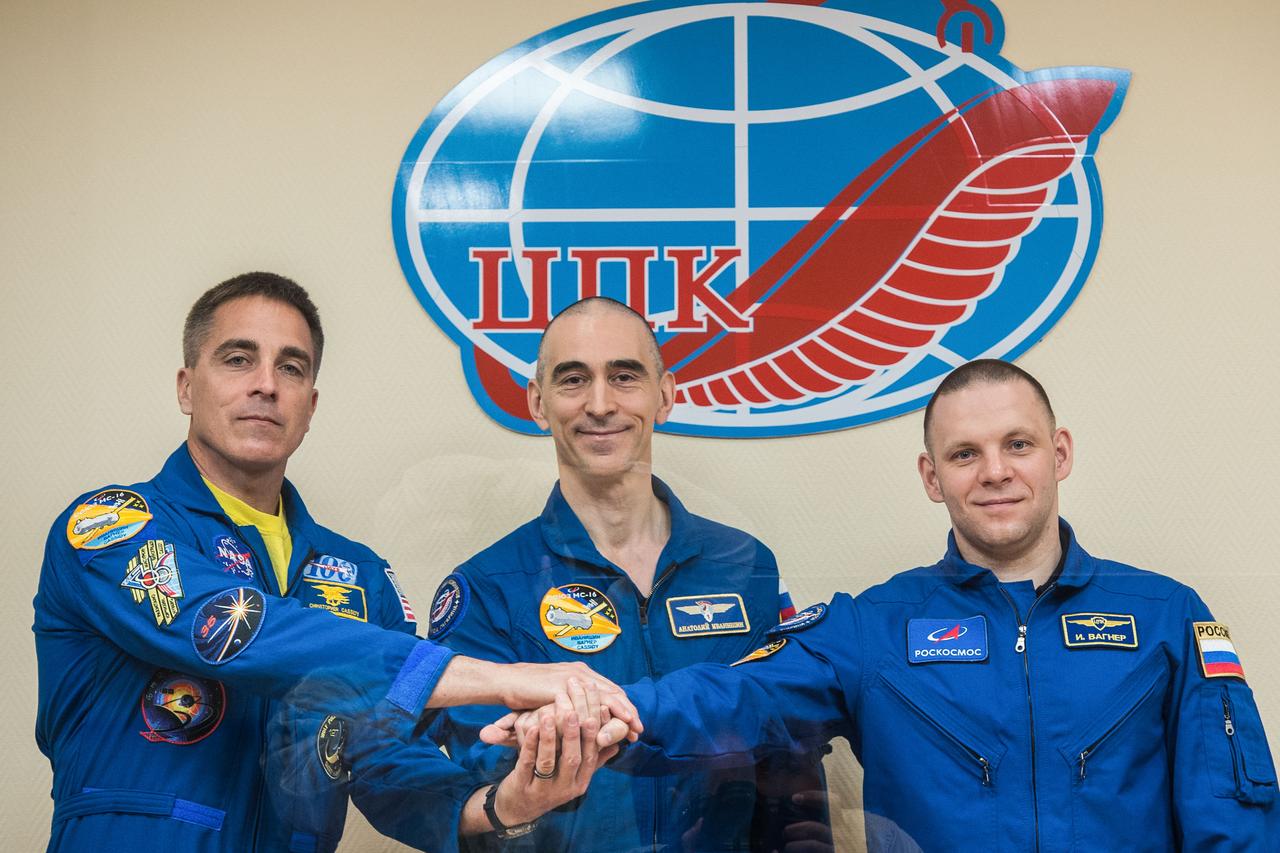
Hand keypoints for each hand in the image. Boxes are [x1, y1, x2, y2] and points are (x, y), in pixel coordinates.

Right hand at [429, 657, 641, 739]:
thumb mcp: (551, 701)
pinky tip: (618, 725)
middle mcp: (580, 672)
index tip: (630, 724)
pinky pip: (594, 699)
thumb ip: (566, 706)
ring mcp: (575, 675)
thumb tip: (577, 720)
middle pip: (613, 691)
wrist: (505, 683)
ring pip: (609, 695)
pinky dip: (610, 713)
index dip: (619, 708)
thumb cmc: (524, 694)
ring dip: (624, 713)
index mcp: (577, 674)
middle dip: (627, 711)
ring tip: (633, 730)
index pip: (606, 691)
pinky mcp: (569, 683)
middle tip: (638, 729)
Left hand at [462, 679, 618, 832]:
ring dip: (552, 735)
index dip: (597, 730)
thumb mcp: (572, 775)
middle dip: (576, 731)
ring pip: (551, 761)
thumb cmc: (548, 784)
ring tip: (551, 712)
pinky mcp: (523, 787)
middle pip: (574, 757)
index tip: (602, 705)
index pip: (593, 753)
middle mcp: (566, 788)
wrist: (517, 810)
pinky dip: (531, 744)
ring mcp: (544, 789)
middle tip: (575, 706)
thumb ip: (593, 760)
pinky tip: (532, 726)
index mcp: (581, 782)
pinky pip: (528, 763)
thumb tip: (618, 743)